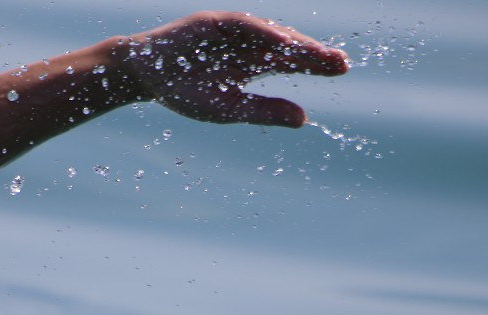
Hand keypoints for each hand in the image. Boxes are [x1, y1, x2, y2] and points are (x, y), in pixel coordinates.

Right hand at [120, 11, 348, 127]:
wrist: (144, 75)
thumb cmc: (185, 93)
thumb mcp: (229, 108)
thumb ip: (264, 111)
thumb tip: (304, 118)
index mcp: (253, 64)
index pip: (291, 61)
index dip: (316, 62)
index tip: (342, 67)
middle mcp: (248, 44)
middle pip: (287, 46)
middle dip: (314, 53)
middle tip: (342, 63)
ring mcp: (231, 31)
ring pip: (270, 34)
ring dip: (294, 43)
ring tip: (320, 55)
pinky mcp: (212, 22)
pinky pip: (243, 26)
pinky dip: (263, 33)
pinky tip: (283, 42)